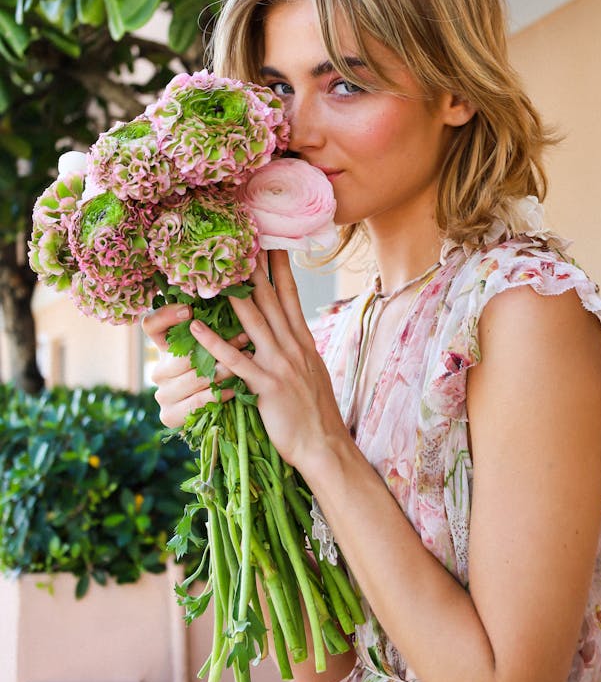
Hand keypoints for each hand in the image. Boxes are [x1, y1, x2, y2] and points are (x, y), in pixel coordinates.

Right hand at [142, 302, 249, 428]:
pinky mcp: (168, 415)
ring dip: (223, 369)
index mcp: (164, 348)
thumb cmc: (224, 372)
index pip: (151, 325)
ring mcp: (162, 394)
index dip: (166, 316)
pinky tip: (235, 388)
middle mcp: (159, 369)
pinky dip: (218, 394)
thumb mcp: (219, 348)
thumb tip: (238, 300)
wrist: (221, 416)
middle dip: (216, 346)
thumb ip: (217, 329)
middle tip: (244, 338)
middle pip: (181, 355)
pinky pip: (195, 402)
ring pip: (193, 378)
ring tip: (247, 361)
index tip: (189, 311)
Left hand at [187, 251, 350, 476]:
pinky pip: (235, 360)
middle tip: (241, 236)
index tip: (270, 240)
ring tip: (216, 268)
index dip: (279, 266)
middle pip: (271, 298)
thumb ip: (300, 351)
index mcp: (303, 342)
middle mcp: (293, 346)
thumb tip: (292, 335)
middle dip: (256, 266)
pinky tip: (195, 326)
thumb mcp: (314, 373)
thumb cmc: (317, 414)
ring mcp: (280, 364)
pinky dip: (213, 341)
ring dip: (234, 293)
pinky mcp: (266, 385)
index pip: (290, 295)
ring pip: (254, 320)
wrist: (325, 445)